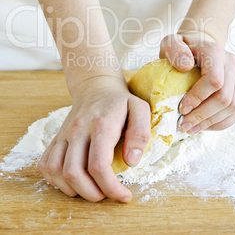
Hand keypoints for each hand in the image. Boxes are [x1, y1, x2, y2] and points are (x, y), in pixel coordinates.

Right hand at [37, 75, 150, 202]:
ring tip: (92, 188)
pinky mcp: (56, 138)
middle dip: (92, 194)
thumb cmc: (120, 102)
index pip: (99, 166)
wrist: (96, 87)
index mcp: (101, 125)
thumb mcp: (140, 109)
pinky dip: (56, 180)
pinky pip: (46, 165)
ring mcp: (64, 134)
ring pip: (56, 172)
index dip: (111, 188)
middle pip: (74, 173)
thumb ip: (140, 133)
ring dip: (73, 189)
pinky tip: (74, 180)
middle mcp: (78, 130)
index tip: (124, 195)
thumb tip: (131, 162)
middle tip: (107, 194)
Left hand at [159, 31, 234, 132]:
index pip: (214, 80)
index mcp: (215, 52)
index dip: (199, 97)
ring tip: (191, 128)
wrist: (198, 47)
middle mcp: (232, 64)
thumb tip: (185, 66)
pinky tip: (203, 126)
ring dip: (211, 122)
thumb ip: (174, 49)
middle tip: (184, 125)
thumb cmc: (182, 48)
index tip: (182, 109)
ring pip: (233, 107)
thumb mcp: (170, 42)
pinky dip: (220, 123)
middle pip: (225, 97)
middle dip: (203, 115)